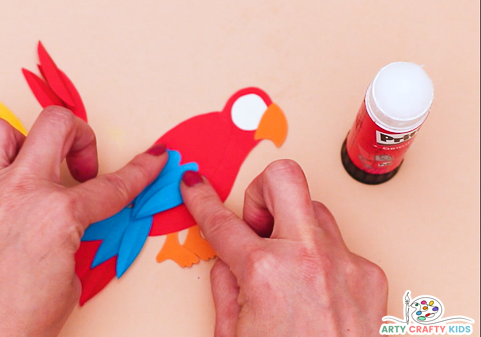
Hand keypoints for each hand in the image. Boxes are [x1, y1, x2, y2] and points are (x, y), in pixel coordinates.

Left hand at [0, 106, 167, 336]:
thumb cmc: (15, 324)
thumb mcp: (70, 279)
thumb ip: (75, 236)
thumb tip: (71, 221)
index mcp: (57, 215)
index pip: (113, 185)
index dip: (142, 169)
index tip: (153, 158)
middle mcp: (19, 192)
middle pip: (58, 124)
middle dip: (82, 136)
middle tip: (84, 165)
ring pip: (3, 129)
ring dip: (26, 142)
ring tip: (36, 167)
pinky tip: (2, 185)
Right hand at [180, 160, 387, 335]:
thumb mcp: (232, 333)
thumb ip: (224, 285)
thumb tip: (226, 258)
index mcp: (265, 272)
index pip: (221, 221)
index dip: (201, 199)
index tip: (194, 184)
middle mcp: (309, 256)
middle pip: (284, 179)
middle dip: (260, 193)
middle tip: (257, 226)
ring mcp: (345, 262)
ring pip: (314, 210)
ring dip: (293, 228)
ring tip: (286, 265)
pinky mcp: (370, 275)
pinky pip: (339, 245)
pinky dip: (320, 258)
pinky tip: (315, 291)